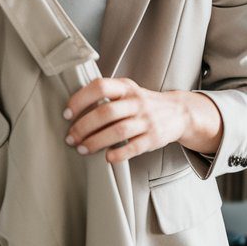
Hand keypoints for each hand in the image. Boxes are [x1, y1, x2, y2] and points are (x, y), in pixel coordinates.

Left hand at [62, 77, 222, 162]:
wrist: (179, 113)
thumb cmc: (143, 103)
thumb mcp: (127, 90)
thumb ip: (105, 94)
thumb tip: (72, 108)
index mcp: (126, 87)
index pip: (100, 86)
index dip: (80, 99)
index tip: (67, 114)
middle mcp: (137, 102)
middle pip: (106, 112)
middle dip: (83, 126)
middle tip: (70, 138)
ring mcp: (147, 120)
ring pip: (118, 131)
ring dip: (96, 142)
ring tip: (82, 149)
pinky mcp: (154, 138)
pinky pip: (134, 147)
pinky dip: (118, 154)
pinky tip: (106, 158)